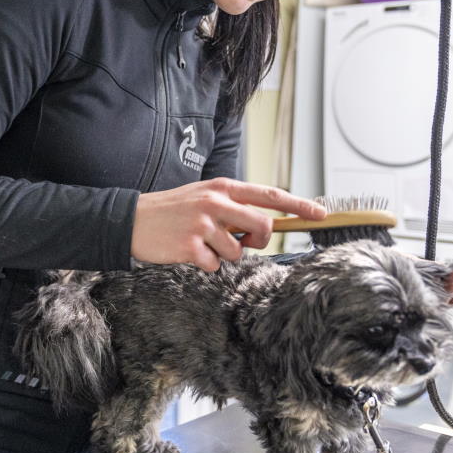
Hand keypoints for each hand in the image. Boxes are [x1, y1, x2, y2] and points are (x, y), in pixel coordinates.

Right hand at [130, 178, 326, 271]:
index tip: (321, 213)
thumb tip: (263, 226)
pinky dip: (205, 264)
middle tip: (243, 241)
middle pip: (262, 227)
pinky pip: (215, 265)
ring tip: (200, 243)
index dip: (298, 205)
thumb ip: (233, 207)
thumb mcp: (204, 197)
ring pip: (238, 251)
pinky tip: (187, 251)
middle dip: (259, 241)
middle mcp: (216, 202)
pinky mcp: (190, 245)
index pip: (269, 195)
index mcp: (222, 187)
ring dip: (223, 254)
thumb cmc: (172, 210)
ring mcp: (203, 224)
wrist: (131, 220)